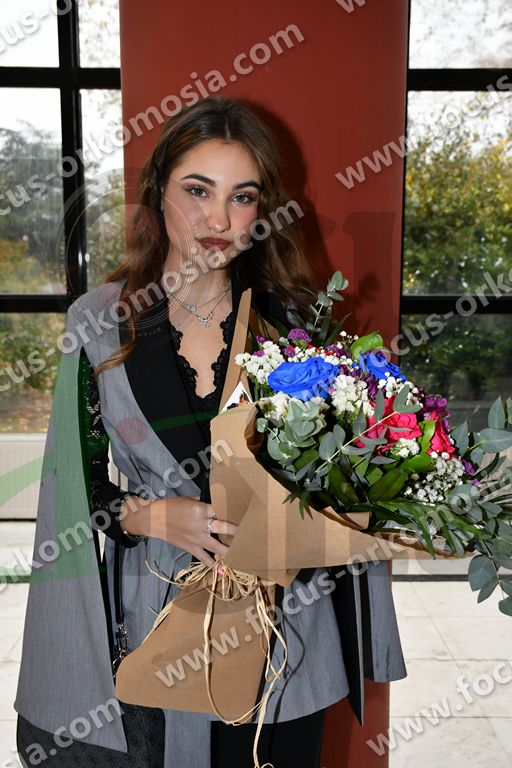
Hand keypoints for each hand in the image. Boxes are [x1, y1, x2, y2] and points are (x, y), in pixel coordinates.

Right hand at [120, 494, 237, 567]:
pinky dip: (212, 564)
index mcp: (201, 510)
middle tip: (252, 534)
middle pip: (223, 528)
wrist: (155, 519)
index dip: (234, 513)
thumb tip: (219, 502)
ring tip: (243, 554)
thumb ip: (205, 502)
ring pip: (217, 547)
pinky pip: (204, 558)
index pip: (222, 511)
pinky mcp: (191, 548)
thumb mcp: (190, 499)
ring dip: (230, 551)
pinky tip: (222, 569)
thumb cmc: (172, 506)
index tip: (247, 515)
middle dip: (238, 532)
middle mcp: (201, 525)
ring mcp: (196, 538)